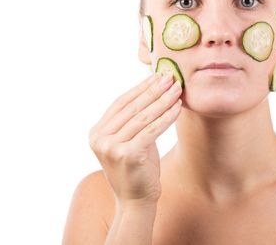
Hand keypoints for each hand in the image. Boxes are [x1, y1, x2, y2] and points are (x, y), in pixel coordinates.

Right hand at [88, 72, 181, 207]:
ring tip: (177, 89)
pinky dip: (166, 117)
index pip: (121, 102)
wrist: (136, 201)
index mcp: (97, 132)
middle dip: (154, 90)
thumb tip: (153, 89)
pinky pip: (152, 130)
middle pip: (132, 107)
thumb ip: (133, 120)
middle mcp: (100, 138)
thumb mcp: (130, 140)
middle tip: (171, 77)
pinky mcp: (127, 155)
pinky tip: (177, 108)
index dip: (141, 87)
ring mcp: (111, 147)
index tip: (158, 75)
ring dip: (163, 100)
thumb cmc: (137, 168)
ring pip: (143, 117)